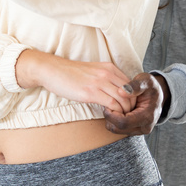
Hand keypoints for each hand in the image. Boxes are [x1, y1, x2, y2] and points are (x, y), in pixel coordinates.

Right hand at [16, 51, 136, 112]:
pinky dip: (115, 113)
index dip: (132, 98)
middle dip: (131, 106)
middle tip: (127, 116)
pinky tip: (110, 116)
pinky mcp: (91, 93)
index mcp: (109, 67)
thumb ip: (106, 79)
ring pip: (123, 100)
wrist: (52, 70)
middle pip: (130, 93)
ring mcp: (99, 82)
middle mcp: (107, 73)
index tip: (128, 107)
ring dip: (124, 112)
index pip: (131, 85)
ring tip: (120, 118)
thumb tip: (115, 92)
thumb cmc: (70, 73)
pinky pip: (112, 105)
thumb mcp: (93, 71)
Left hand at [102, 72, 163, 135]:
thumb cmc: (151, 87)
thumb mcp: (146, 80)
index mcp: (147, 117)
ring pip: (116, 130)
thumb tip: (120, 92)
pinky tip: (115, 109)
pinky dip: (113, 121)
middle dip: (110, 117)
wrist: (157, 95)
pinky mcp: (134, 130)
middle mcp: (144, 127)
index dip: (112, 115)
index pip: (123, 122)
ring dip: (110, 119)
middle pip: (118, 129)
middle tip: (107, 104)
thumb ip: (135, 85)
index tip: (107, 103)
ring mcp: (139, 130)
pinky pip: (118, 129)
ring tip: (112, 106)